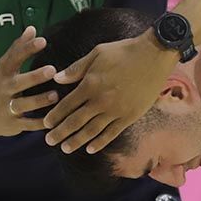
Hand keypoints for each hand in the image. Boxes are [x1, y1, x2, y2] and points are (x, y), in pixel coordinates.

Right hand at [0, 26, 58, 137]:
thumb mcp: (4, 67)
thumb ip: (18, 48)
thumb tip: (32, 28)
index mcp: (4, 73)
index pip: (14, 58)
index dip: (27, 49)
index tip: (43, 40)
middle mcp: (4, 90)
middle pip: (18, 83)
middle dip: (34, 77)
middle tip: (52, 70)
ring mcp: (7, 108)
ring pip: (24, 105)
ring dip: (39, 101)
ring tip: (55, 95)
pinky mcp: (13, 125)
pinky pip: (27, 124)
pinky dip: (38, 124)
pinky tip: (52, 120)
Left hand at [44, 33, 177, 153]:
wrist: (154, 56)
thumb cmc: (124, 51)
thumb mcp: (97, 53)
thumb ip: (77, 68)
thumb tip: (57, 79)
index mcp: (90, 84)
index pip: (67, 105)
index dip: (55, 115)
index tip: (46, 124)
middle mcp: (100, 101)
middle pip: (76, 121)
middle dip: (60, 132)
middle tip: (49, 141)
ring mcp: (116, 110)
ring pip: (92, 130)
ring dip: (77, 141)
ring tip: (65, 149)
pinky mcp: (130, 116)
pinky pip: (112, 133)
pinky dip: (100, 142)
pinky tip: (91, 149)